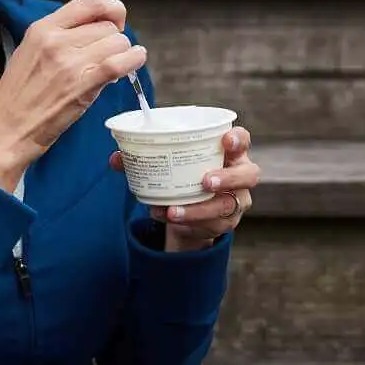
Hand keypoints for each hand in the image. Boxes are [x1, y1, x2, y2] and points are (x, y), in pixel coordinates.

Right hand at [0, 0, 146, 191]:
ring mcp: (69, 62)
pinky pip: (121, 62)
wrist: (5, 131)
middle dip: (114, 40)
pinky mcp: (82, 84)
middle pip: (107, 25)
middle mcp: (55, 40)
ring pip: (118, 42)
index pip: (89, 1)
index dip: (111, 8)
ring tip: (114, 67)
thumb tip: (96, 32)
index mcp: (41, 29)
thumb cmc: (17, 99)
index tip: (115, 21)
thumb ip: (59, 38)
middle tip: (108, 57)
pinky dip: (134, 60)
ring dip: (123, 54)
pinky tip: (134, 63)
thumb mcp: (29, 54)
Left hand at [110, 127, 257, 251]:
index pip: (242, 139)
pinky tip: (169, 218)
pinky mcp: (226, 222)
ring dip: (200, 210)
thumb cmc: (184, 174)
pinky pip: (211, 226)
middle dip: (227, 178)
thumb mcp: (170, 163)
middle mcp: (240, 175)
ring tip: (174, 211)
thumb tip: (116, 159)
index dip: (238, 138)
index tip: (226, 140)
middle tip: (204, 181)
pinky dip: (188, 223)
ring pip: (227, 206)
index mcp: (229, 152)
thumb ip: (143, 159)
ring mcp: (236, 200)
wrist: (190, 207)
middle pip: (248, 175)